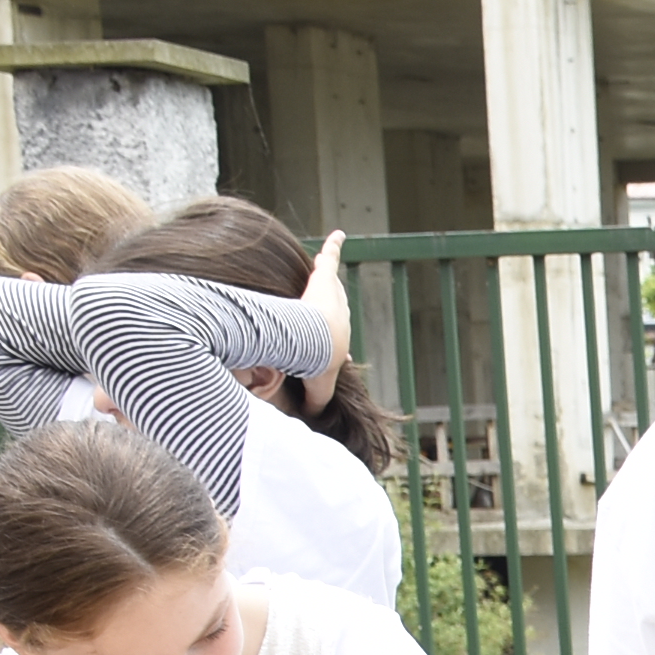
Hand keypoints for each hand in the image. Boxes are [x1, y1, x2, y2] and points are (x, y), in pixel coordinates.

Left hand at [300, 229, 351, 414]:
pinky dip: (334, 245)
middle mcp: (339, 315)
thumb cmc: (315, 364)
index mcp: (337, 339)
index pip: (337, 337)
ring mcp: (333, 296)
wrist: (316, 343)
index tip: (338, 349)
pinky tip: (338, 234)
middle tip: (329, 303)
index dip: (334, 343)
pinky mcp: (325, 278)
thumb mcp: (316, 388)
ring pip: (329, 282)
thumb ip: (315, 403)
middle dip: (332, 305)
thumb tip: (315, 420)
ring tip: (326, 264)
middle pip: (335, 306)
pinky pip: (331, 257)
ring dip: (328, 274)